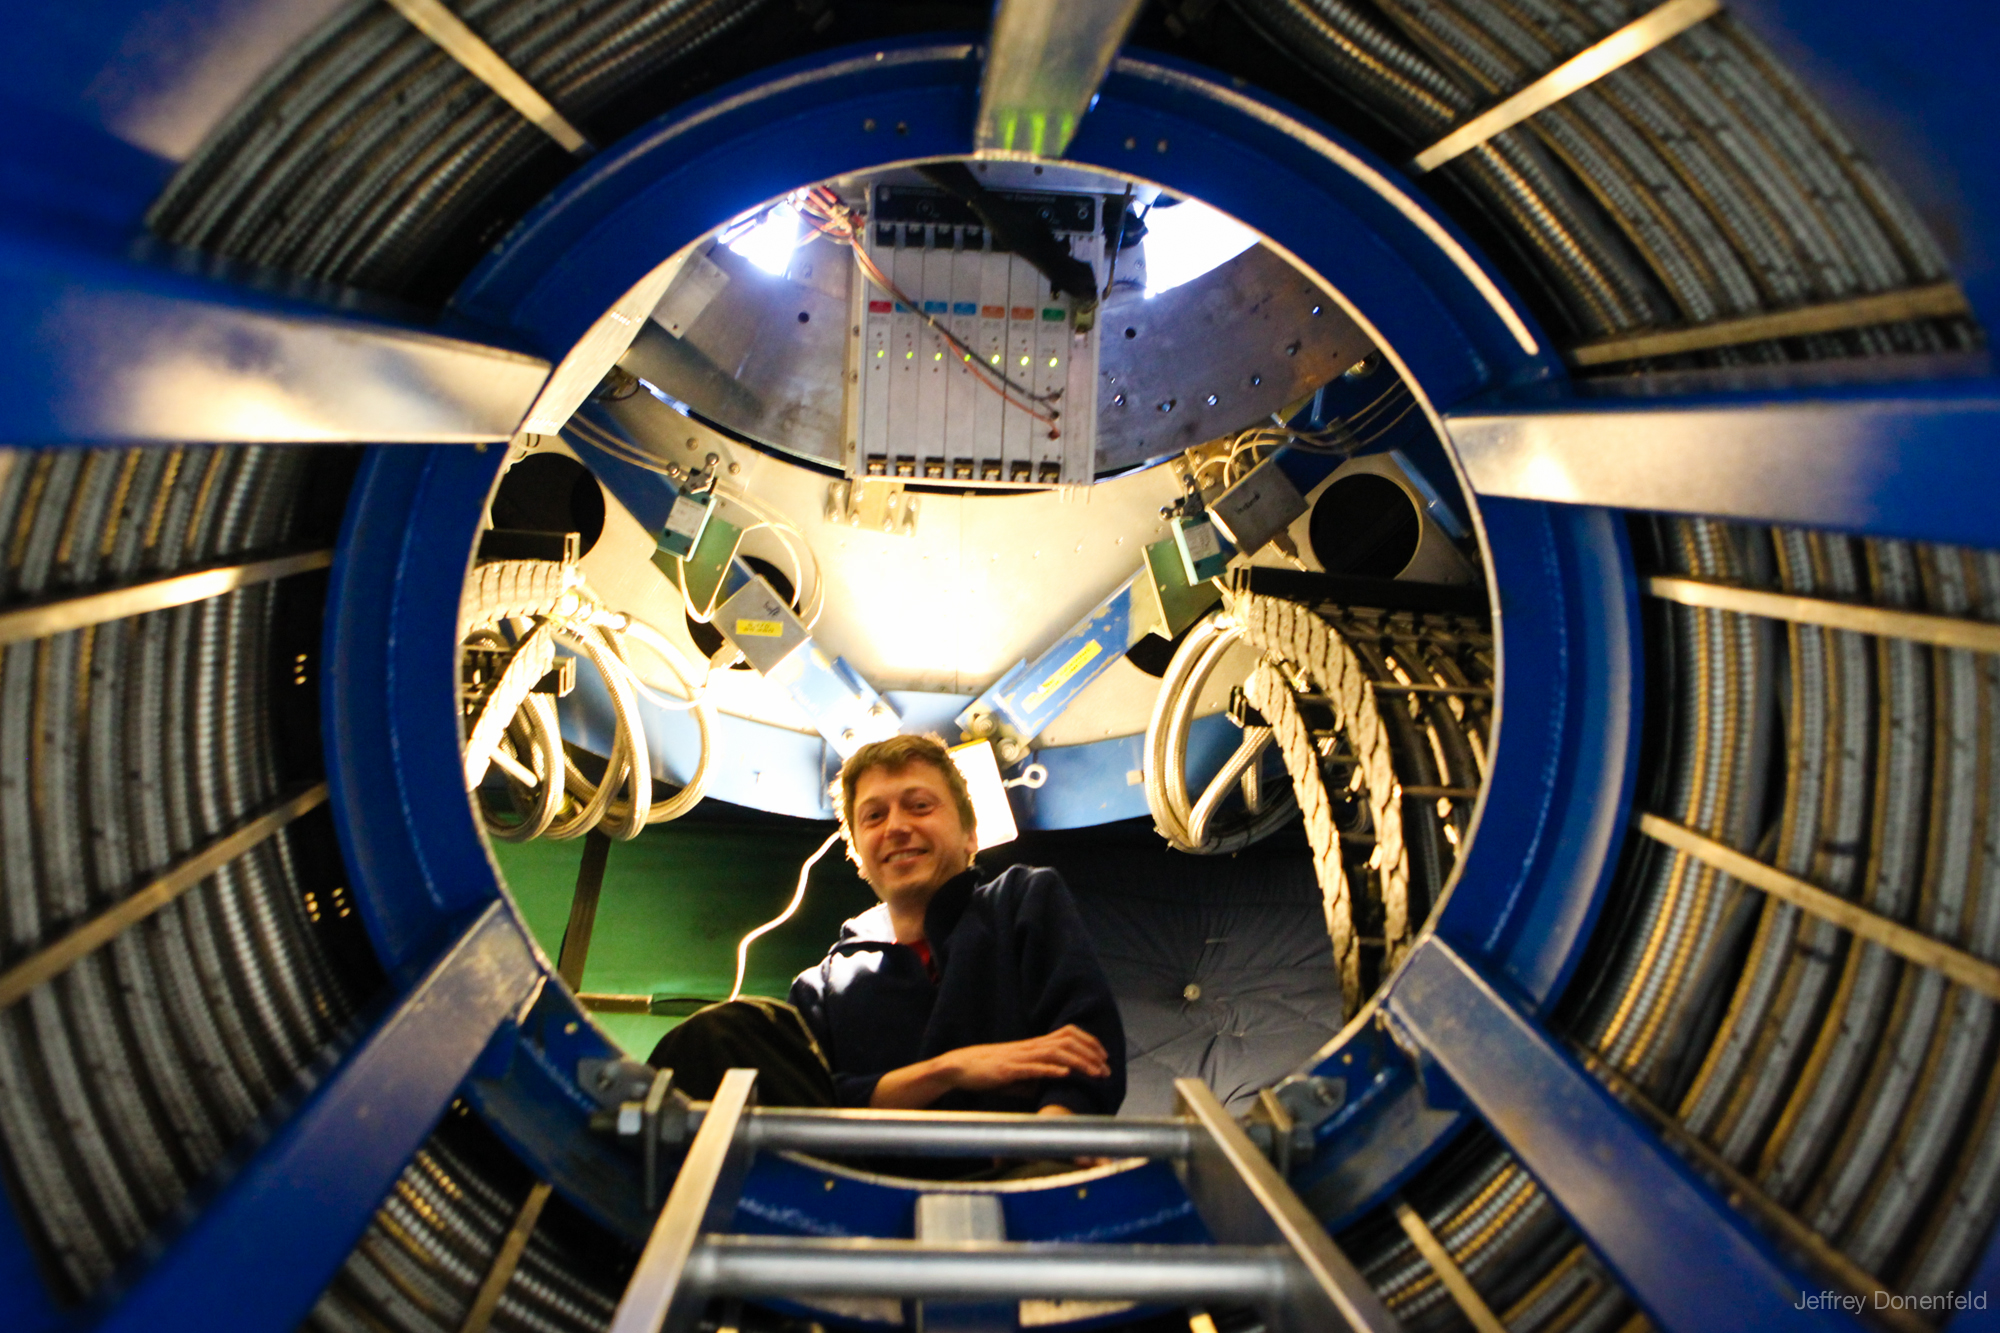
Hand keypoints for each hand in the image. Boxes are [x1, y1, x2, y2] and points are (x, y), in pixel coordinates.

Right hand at [869, 1025, 1110, 1108]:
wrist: (959, 1068)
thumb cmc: (988, 1073)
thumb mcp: (1019, 1075)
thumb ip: (1037, 1078)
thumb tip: (1056, 1085)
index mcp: (1033, 1045)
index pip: (1068, 1035)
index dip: (1089, 1043)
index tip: (1105, 1057)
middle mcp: (1030, 1047)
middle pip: (1067, 1041)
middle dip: (1091, 1054)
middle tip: (1107, 1070)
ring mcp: (1019, 1057)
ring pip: (1056, 1053)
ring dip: (1079, 1062)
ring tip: (1096, 1073)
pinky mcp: (1008, 1069)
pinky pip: (1033, 1068)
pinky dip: (1051, 1070)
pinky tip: (1066, 1074)